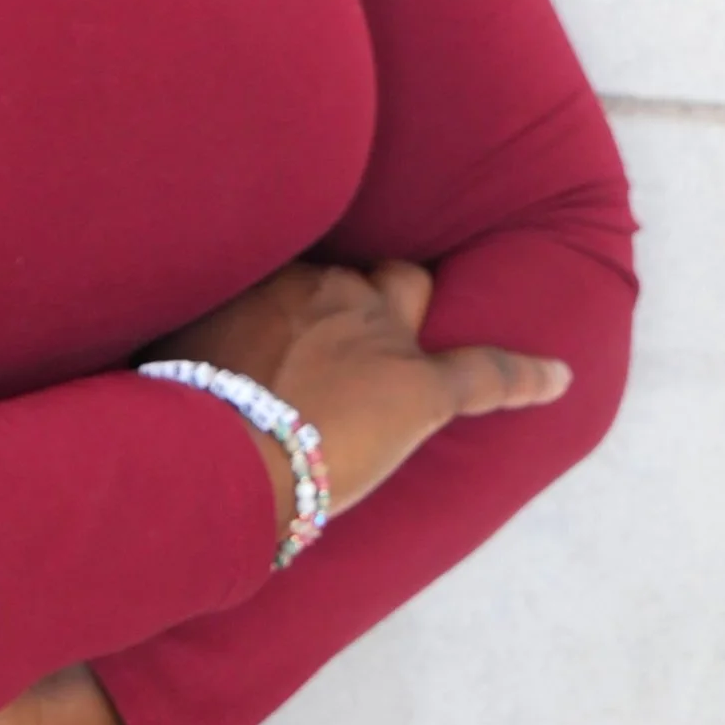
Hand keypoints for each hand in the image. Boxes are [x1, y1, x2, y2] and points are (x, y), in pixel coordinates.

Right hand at [169, 258, 570, 532]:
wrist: (225, 453)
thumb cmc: (182, 409)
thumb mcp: (165, 352)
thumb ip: (182, 339)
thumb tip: (166, 347)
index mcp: (267, 281)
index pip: (291, 271)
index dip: (292, 298)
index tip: (277, 318)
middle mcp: (327, 289)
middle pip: (352, 273)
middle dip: (350, 294)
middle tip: (332, 334)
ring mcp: (380, 335)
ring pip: (408, 293)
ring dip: (406, 311)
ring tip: (409, 335)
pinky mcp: (424, 388)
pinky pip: (487, 373)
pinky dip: (526, 375)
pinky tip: (559, 378)